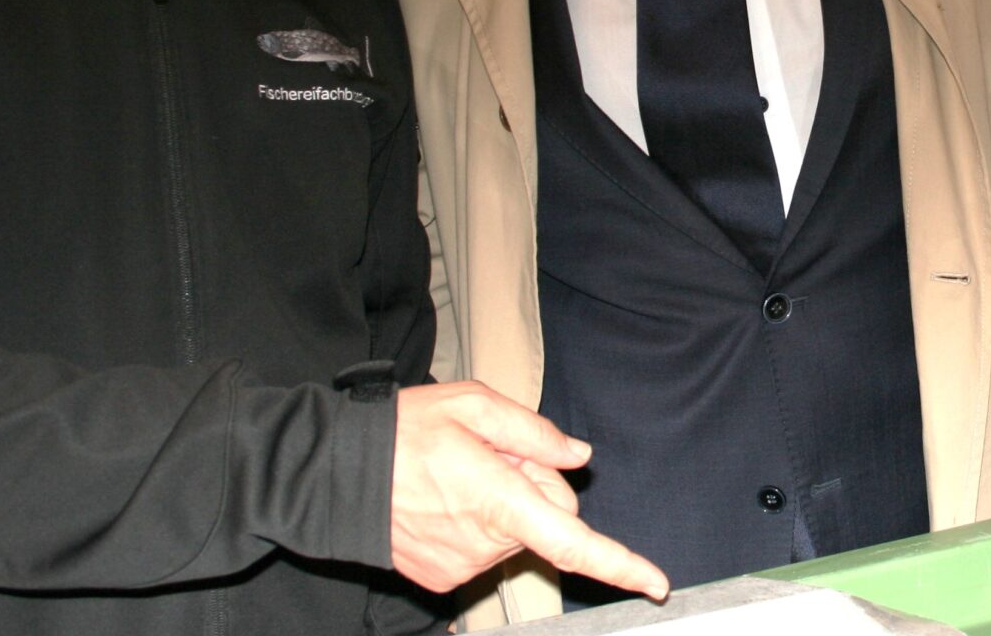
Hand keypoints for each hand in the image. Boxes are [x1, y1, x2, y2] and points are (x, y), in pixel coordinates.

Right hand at [389, 381, 668, 600]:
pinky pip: (482, 549)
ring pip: (512, 534)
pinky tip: (441, 499)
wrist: (334, 474)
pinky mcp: (442, 578)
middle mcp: (485, 544)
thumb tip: (579, 458)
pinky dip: (473, 524)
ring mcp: (462, 568)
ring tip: (455, 475)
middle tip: (487, 456)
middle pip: (544, 519)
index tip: (656, 584)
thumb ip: (535, 434)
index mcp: (500, 501)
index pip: (573, 542)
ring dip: (499, 504)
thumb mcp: (474, 407)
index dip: (620, 565)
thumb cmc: (405, 432)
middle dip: (531, 487)